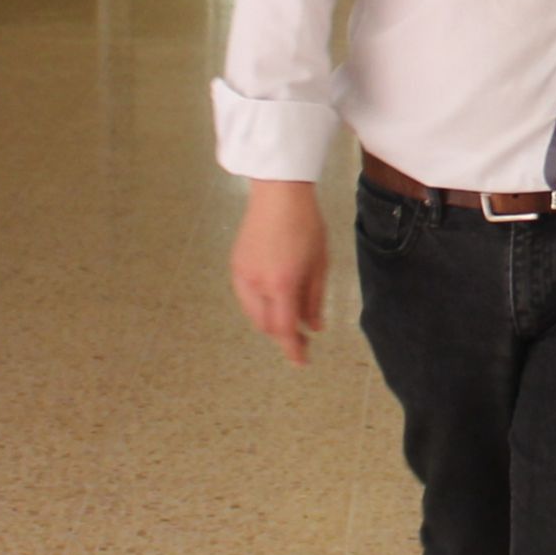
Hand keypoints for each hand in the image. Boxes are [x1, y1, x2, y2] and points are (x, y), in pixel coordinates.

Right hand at [230, 179, 328, 364]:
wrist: (279, 194)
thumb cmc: (306, 225)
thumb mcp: (319, 264)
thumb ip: (315, 299)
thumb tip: (314, 327)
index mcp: (282, 284)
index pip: (284, 330)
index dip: (293, 349)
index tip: (302, 361)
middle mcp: (257, 284)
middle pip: (267, 326)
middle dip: (284, 336)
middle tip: (304, 338)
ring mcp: (242, 275)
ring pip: (254, 314)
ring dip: (272, 321)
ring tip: (292, 316)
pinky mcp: (236, 266)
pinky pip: (247, 298)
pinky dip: (261, 306)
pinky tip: (276, 298)